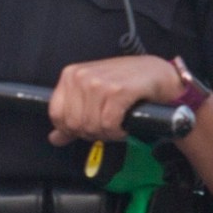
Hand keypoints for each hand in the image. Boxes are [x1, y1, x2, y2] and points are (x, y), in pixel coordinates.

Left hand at [46, 55, 181, 146]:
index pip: (57, 115)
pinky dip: (118, 131)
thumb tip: (54, 139)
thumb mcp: (93, 97)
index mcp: (70, 75)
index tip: (90, 126)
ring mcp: (99, 82)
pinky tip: (125, 122)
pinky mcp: (118, 91)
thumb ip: (73, 116)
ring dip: (108, 132)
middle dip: (93, 132)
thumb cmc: (125, 84)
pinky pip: (109, 125)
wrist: (157, 74)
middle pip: (75, 124)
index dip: (73, 129)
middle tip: (109, 125)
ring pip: (92, 126)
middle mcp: (81, 76)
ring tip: (118, 122)